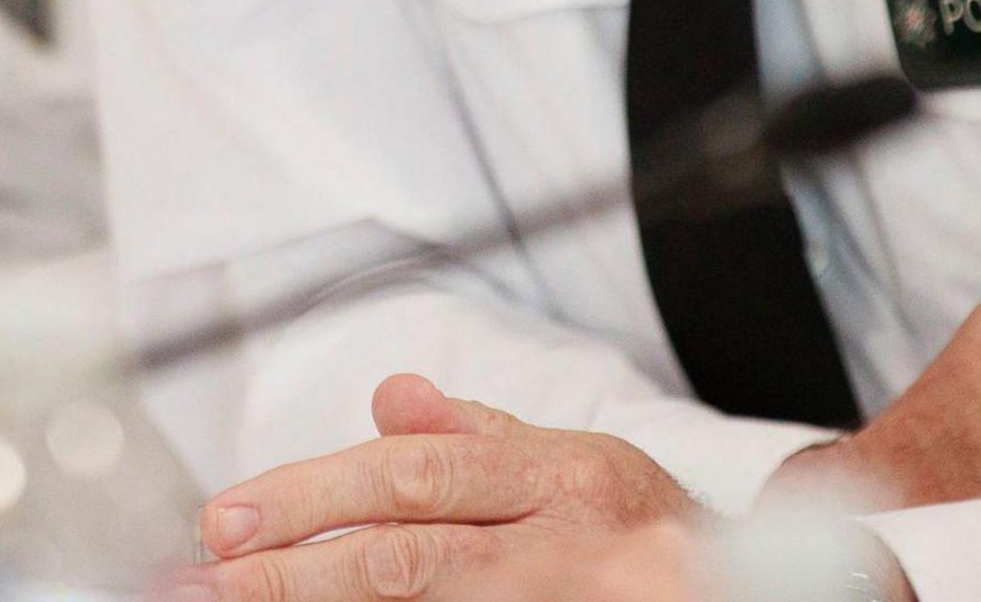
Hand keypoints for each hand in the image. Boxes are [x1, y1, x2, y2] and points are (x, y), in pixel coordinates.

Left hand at [191, 375, 696, 601]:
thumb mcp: (576, 464)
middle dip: (303, 571)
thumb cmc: (646, 531)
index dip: (315, 495)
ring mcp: (586, 598)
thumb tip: (386, 397)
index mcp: (559, 475)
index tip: (229, 518)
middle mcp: (572, 541)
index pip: (417, 475)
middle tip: (215, 578)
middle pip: (415, 555)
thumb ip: (480, 438)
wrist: (765, 584)